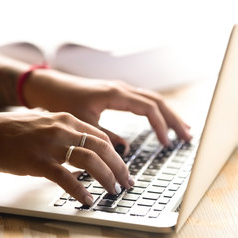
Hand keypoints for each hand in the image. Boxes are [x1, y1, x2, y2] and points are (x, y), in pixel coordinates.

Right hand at [0, 111, 133, 205]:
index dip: (116, 154)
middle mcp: (62, 129)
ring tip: (113, 190)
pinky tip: (88, 199)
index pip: (101, 137)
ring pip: (90, 161)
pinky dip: (80, 190)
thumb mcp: (44, 123)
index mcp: (66, 119)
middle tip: (126, 182)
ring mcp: (50, 145)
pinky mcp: (38, 161)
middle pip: (102, 148)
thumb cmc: (13, 131)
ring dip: (106, 177)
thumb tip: (83, 147)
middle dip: (119, 167)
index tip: (122, 167)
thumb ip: (65, 132)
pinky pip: (66, 178)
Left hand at [24, 70, 191, 152]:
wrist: (49, 87)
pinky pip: (142, 99)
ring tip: (182, 129)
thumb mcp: (83, 123)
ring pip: (152, 99)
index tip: (167, 144)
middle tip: (188, 136)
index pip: (149, 108)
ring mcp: (120, 89)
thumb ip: (105, 137)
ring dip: (168, 114)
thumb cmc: (62, 101)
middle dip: (174, 119)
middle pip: (157, 101)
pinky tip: (159, 120)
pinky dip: (155, 111)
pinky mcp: (116, 93)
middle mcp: (121, 88)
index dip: (161, 126)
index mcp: (116, 93)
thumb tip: (126, 151)